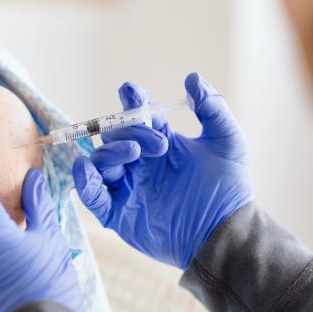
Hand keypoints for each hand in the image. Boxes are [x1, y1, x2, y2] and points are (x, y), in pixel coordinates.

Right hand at [72, 73, 253, 268]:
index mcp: (159, 142)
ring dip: (111, 152)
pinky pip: (92, 195)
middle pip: (115, 135)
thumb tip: (193, 78)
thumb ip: (213, 109)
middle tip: (160, 145)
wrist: (225, 233)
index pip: (137, 115)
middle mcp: (139, 162)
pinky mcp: (118, 213)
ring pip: (100, 159)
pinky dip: (83, 181)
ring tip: (135, 155)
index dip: (131, 101)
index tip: (131, 91)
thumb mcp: (228, 143)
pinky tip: (87, 170)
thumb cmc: (229, 190)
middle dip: (130, 132)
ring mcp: (127, 186)